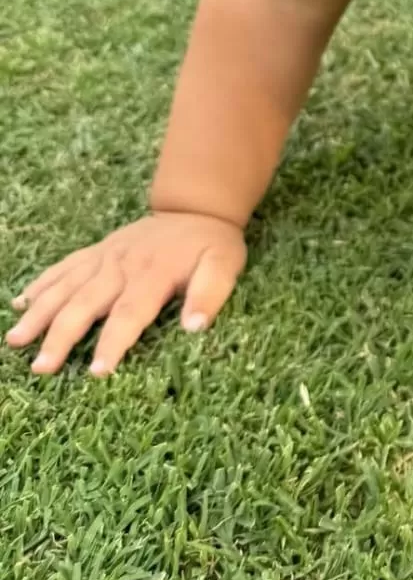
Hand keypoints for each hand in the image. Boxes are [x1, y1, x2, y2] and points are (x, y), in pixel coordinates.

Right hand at [7, 212, 246, 375]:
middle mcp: (122, 266)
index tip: (97, 372)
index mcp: (154, 274)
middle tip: (41, 367)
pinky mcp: (96, 251)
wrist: (197, 207)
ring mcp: (105, 257)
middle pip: (86, 304)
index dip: (113, 343)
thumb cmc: (211, 244)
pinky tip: (19, 304)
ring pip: (65, 286)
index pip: (129, 313)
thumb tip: (194, 328)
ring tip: (16, 340)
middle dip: (61, 336)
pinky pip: (63, 267)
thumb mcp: (224, 265)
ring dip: (40, 313)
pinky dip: (40, 284)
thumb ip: (211, 294)